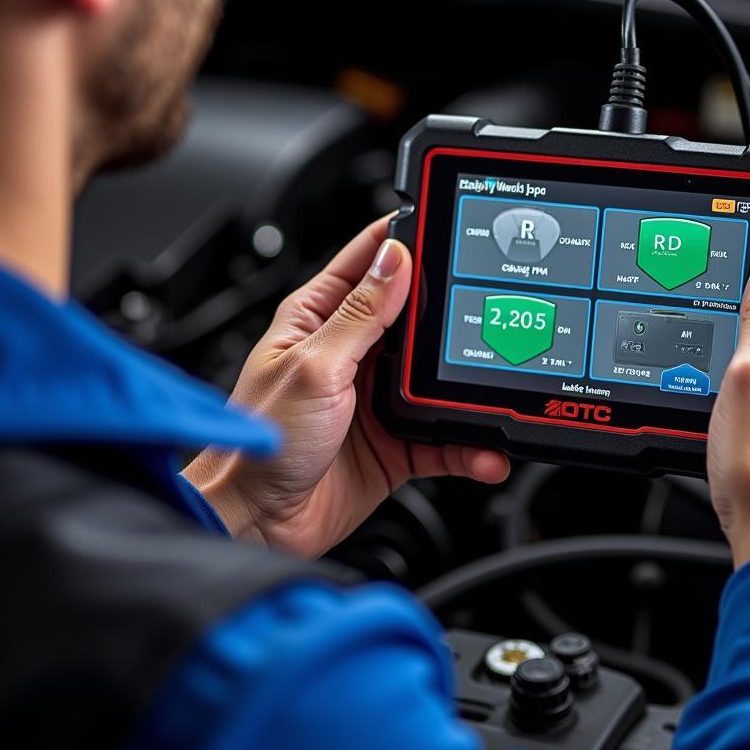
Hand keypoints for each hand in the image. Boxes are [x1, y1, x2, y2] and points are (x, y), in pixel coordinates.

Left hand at [184, 216, 509, 557]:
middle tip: (487, 316)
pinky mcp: (395, 441)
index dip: (405, 239)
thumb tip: (396, 260)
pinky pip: (443, 434)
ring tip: (491, 389)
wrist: (258, 523)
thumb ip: (360, 315)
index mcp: (320, 318)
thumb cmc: (260, 442)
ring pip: (437, 377)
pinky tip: (484, 449)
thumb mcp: (314, 367)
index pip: (369, 260)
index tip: (446, 226)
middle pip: (416, 315)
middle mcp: (351, 351)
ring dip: (466, 387)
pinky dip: (468, 443)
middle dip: (452, 315)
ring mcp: (376, 397)